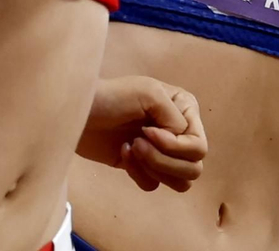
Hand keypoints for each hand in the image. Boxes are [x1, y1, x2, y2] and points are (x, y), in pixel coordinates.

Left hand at [77, 76, 207, 192]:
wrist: (81, 112)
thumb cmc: (114, 96)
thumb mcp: (149, 93)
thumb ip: (174, 116)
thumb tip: (180, 140)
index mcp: (186, 111)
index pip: (198, 146)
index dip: (174, 146)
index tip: (146, 130)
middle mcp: (180, 132)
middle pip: (193, 168)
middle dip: (164, 161)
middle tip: (138, 143)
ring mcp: (163, 151)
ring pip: (180, 182)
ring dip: (154, 169)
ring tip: (132, 149)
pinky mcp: (144, 166)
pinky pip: (154, 185)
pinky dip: (138, 172)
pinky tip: (122, 152)